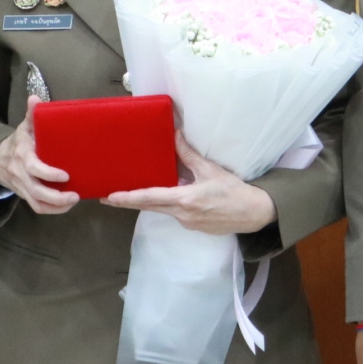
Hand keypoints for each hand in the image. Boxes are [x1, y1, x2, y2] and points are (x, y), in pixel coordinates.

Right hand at [0, 95, 76, 214]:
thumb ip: (31, 115)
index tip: (66, 175)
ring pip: (36, 203)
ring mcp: (23, 187)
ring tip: (74, 201)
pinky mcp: (25, 195)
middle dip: (56, 196)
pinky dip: (52, 210)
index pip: (33, 168)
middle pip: (36, 191)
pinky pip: (37, 207)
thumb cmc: (19, 142)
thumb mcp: (24, 127)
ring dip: (56, 206)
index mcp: (23, 156)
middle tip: (76, 195)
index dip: (48, 174)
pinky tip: (66, 206)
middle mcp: (21, 174)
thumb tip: (35, 98)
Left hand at [104, 133, 277, 234]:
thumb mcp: (211, 169)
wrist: (253, 213)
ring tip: (138, 193)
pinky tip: (174, 197)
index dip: (128, 197)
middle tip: (109, 197)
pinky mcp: (193, 227)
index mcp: (184, 200)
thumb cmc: (234, 190)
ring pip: (163, 211)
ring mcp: (187, 224)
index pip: (150, 198)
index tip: (110, 196)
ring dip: (151, 202)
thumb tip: (175, 135)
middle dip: (129, 202)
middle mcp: (182, 215)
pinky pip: (176, 215)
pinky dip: (170, 206)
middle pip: (149, 207)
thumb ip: (190, 155)